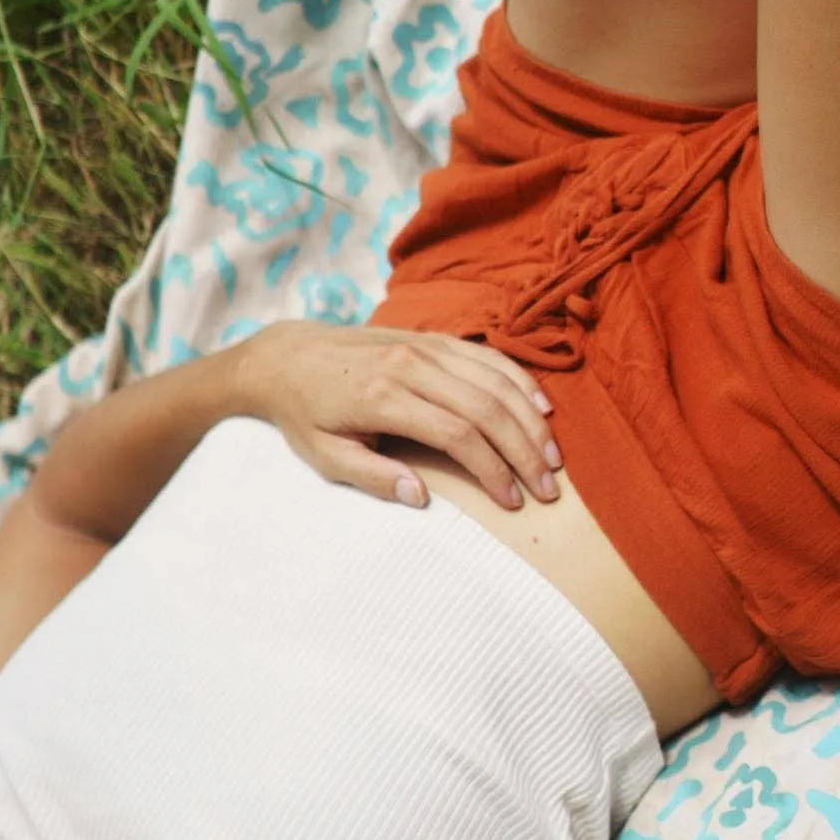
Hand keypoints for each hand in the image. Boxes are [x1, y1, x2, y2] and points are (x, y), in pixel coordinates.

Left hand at [235, 321, 561, 511]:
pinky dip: (520, 380)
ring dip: (531, 420)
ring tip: (553, 457)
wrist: (286, 356)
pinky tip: (542, 407)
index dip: (492, 471)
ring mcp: (424, 346)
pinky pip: (487, 356)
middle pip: (486, 407)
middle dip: (525, 451)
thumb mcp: (324, 457)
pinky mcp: (432, 338)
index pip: (457, 435)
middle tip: (549, 487)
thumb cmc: (304, 414)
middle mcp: (410, 365)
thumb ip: (372, 478)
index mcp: (383, 397)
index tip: (513, 501)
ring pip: (495, 380)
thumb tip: (421, 498)